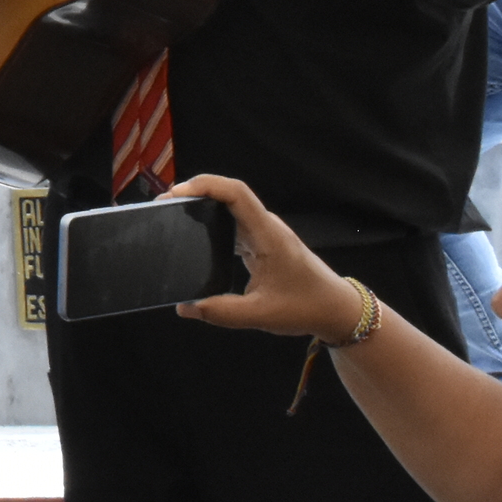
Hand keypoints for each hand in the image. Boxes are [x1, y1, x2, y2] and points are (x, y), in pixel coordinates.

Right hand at [170, 174, 365, 340]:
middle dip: (195, 192)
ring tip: (173, 214)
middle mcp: (265, 227)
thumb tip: (184, 308)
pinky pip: (234, 221)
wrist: (337, 310)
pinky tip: (195, 233)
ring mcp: (265, 233)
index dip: (205, 185)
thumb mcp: (261, 315)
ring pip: (230, 206)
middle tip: (164, 205)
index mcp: (267, 235)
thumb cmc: (305, 308)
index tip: (176, 194)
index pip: (236, 193)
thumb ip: (221, 312)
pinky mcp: (263, 242)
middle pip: (228, 194)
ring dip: (203, 205)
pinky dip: (212, 220)